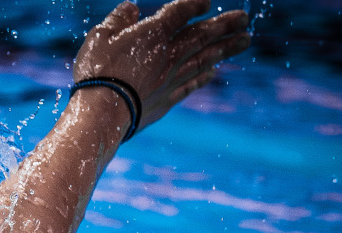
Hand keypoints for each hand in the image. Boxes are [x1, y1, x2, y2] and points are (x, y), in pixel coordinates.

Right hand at [72, 0, 249, 132]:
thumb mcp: (99, 36)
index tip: (207, 1)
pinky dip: (205, 76)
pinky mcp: (167, 100)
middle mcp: (169, 54)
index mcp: (153, 33)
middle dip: (226, 24)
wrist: (103, 113)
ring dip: (226, 48)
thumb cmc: (97, 72)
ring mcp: (171, 78)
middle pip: (203, 34)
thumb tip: (130, 8)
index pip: (181, 12)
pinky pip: (192, 84)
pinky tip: (214, 72)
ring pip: (205, 58)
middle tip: (245, 18)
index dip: (195, 4)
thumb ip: (118, 20)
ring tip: (245, 41)